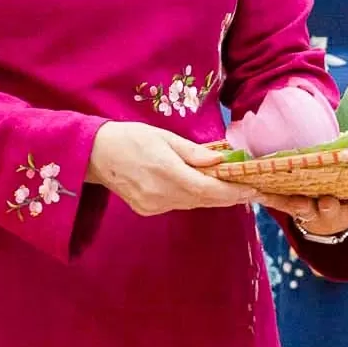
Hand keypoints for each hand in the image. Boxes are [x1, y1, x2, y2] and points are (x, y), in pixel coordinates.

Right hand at [86, 122, 259, 215]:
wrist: (94, 154)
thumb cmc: (130, 137)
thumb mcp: (163, 136)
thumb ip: (192, 152)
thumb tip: (219, 161)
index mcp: (167, 172)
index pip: (209, 189)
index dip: (233, 192)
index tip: (253, 189)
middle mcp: (161, 194)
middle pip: (205, 200)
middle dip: (229, 196)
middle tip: (252, 190)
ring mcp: (154, 205)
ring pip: (193, 204)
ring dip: (214, 198)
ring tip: (233, 188)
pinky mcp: (148, 210)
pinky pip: (179, 205)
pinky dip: (194, 198)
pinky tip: (203, 189)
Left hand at [261, 176, 347, 236]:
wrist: (322, 222)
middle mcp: (335, 210)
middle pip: (334, 208)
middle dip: (331, 204)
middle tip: (327, 199)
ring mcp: (312, 209)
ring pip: (306, 207)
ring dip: (298, 203)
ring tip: (290, 196)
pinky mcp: (290, 204)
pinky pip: (277, 200)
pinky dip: (267, 196)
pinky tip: (256, 190)